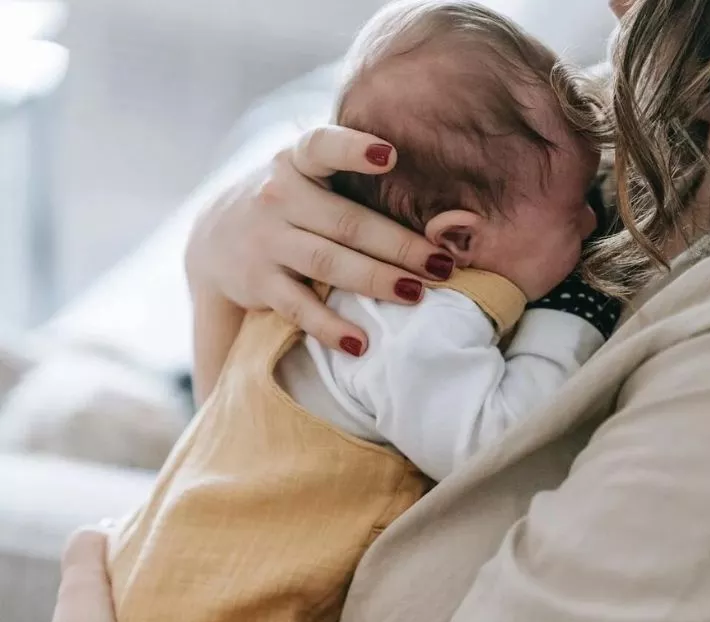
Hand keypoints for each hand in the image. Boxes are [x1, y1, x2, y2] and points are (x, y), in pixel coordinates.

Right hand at [185, 125, 456, 350]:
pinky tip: (361, 343)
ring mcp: (266, 239)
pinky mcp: (259, 281)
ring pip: (327, 262)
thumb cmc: (294, 202)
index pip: (322, 147)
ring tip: (415, 294)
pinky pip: (299, 307)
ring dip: (374, 280)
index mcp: (297, 161)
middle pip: (347, 222)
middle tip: (442, 264)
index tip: (389, 154)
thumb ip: (360, 181)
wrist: (215, 238)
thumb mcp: (312, 176)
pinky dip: (330, 326)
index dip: (353, 149)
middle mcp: (278, 196)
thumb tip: (450, 213)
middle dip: (399, 245)